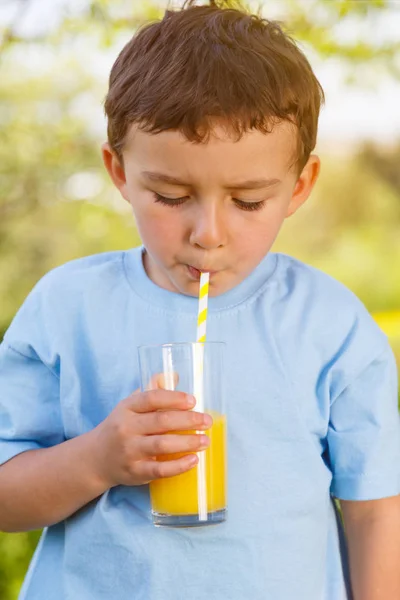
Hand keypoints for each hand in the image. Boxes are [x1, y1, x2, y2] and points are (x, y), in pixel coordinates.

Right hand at [92, 388, 212, 487]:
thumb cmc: (121, 427)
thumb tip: (175, 375)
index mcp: (127, 408)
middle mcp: (126, 428)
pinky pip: (159, 469)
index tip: (193, 400)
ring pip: (162, 445)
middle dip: (188, 420)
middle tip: (207, 421)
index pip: (151, 398)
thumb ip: (153, 390)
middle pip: (161, 421)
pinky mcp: (135, 471)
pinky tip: (193, 460)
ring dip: (187, 442)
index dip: (174, 398)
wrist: (96, 458)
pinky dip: (178, 466)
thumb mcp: (130, 405)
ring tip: (205, 441)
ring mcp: (129, 451)